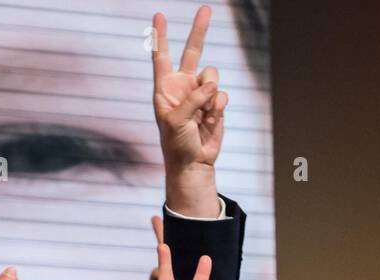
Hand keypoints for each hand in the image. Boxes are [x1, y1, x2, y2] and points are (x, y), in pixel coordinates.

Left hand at [152, 6, 225, 216]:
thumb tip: (212, 84)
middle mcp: (182, 86)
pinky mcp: (215, 103)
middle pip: (192, 51)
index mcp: (165, 88)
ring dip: (210, 92)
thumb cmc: (176, 144)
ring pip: (212, 75)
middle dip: (199, 30)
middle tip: (206, 8)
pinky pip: (222, 94)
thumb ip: (193, 99)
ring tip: (203, 113)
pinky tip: (210, 120)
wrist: (193, 163)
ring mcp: (200, 93)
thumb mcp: (176, 121)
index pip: (161, 57)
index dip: (160, 36)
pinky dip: (218, 107)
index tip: (158, 15)